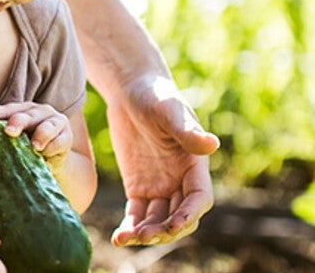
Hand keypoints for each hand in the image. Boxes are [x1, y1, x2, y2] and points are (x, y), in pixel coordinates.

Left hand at [0, 102, 72, 172]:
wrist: (52, 164)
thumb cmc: (27, 152)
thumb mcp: (14, 146)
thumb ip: (2, 143)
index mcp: (23, 110)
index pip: (6, 110)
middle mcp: (39, 111)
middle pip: (26, 115)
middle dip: (17, 122)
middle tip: (9, 132)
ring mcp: (55, 121)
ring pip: (47, 125)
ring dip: (41, 134)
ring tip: (35, 146)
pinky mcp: (67, 135)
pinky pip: (60, 140)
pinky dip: (53, 147)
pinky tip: (46, 154)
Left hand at [106, 74, 219, 245]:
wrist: (130, 92)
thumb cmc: (154, 96)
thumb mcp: (169, 111)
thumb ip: (186, 130)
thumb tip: (212, 144)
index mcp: (194, 164)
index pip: (199, 198)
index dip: (189, 214)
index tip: (174, 225)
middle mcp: (181, 180)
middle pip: (179, 216)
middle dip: (165, 230)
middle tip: (144, 235)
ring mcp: (160, 187)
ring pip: (157, 220)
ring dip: (146, 233)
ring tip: (126, 239)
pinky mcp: (139, 187)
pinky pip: (137, 214)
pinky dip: (130, 227)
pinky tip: (118, 238)